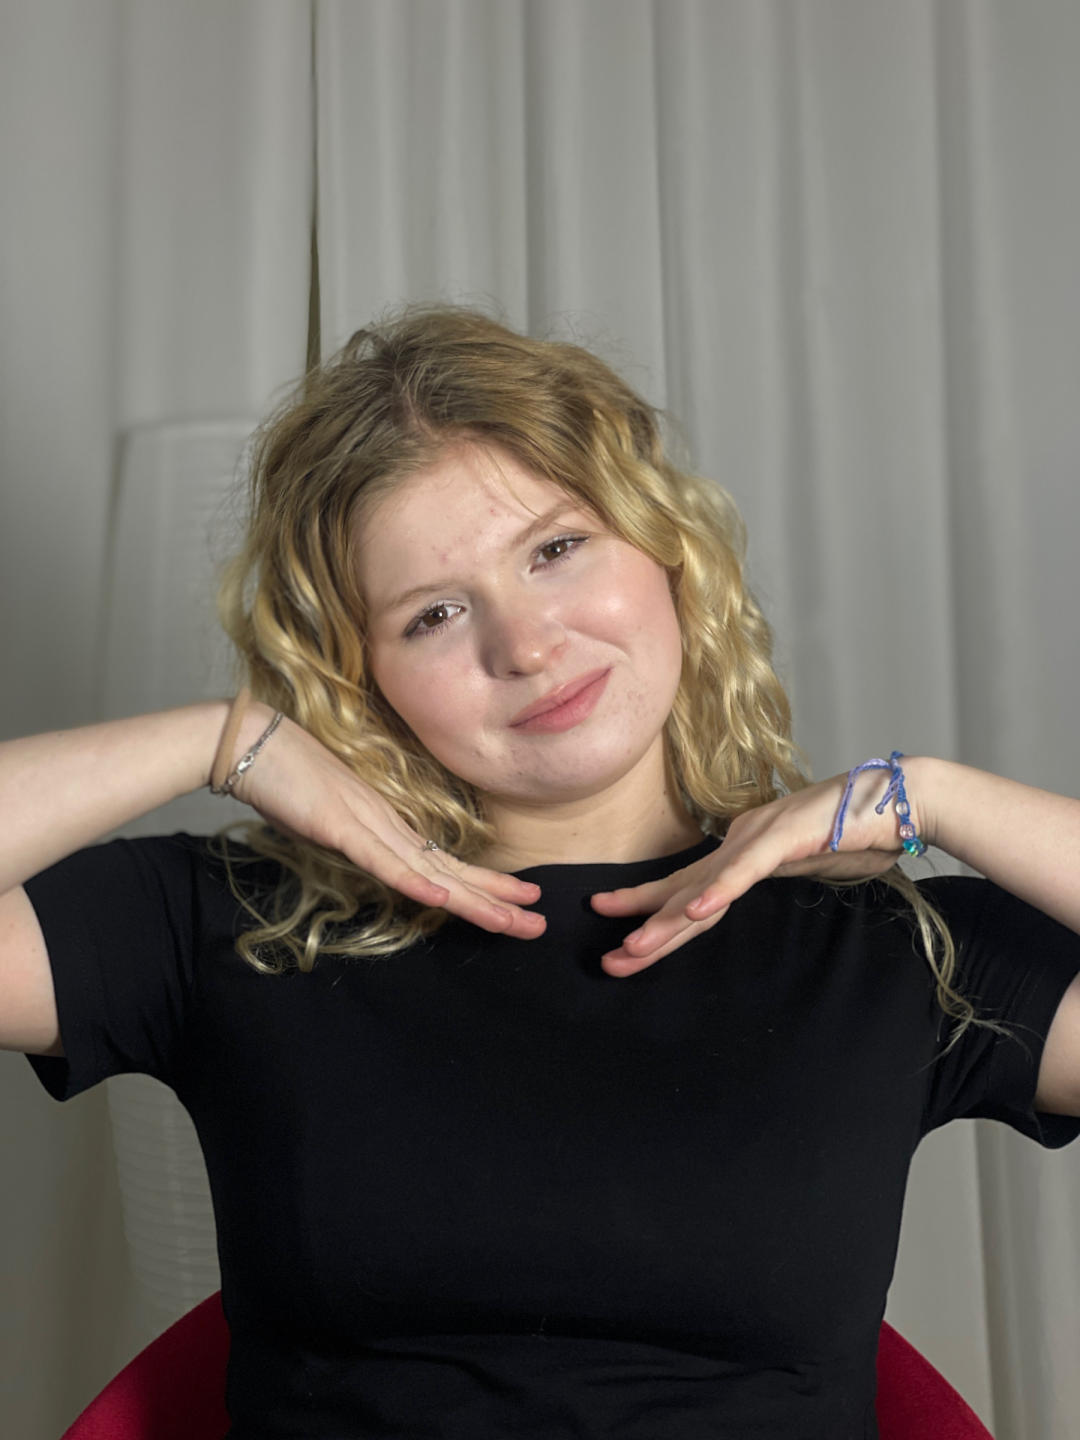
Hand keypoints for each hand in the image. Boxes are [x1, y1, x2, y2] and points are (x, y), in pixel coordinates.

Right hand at [230, 706, 545, 940]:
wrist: (251, 741)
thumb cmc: (285, 777)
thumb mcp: (329, 819)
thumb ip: (356, 838)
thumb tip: (376, 856)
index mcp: (387, 826)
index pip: (444, 865)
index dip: (484, 886)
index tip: (520, 902)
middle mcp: (388, 826)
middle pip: (451, 873)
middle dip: (497, 901)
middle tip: (539, 923)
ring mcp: (367, 825)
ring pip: (430, 873)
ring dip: (474, 900)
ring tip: (514, 919)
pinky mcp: (340, 826)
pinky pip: (383, 860)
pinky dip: (414, 882)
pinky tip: (442, 900)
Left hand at [590, 763, 928, 975]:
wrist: (898, 800)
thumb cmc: (857, 832)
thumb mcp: (801, 864)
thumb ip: (771, 874)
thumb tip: (744, 889)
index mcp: (741, 851)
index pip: (688, 889)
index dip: (650, 912)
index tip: (617, 937)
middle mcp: (740, 841)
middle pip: (685, 894)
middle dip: (644, 928)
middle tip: (608, 961)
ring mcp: (760, 836)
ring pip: (705, 886)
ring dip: (667, 920)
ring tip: (634, 948)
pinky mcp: (786, 836)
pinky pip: (747, 869)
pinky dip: (720, 891)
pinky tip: (696, 911)